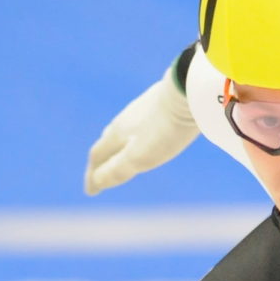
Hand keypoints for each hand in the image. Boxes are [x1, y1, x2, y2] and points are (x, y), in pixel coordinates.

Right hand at [84, 71, 199, 193]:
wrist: (189, 89)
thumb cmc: (165, 128)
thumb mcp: (139, 156)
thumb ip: (117, 169)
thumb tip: (96, 182)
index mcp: (118, 133)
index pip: (98, 156)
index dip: (93, 175)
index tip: (91, 191)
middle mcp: (126, 118)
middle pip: (108, 141)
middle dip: (102, 159)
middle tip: (99, 172)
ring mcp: (144, 108)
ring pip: (125, 129)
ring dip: (118, 145)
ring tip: (121, 153)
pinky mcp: (161, 102)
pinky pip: (142, 121)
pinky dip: (136, 134)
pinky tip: (148, 132)